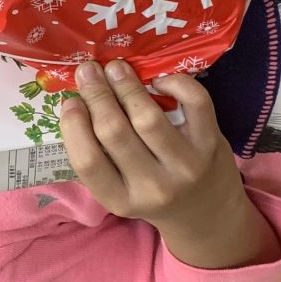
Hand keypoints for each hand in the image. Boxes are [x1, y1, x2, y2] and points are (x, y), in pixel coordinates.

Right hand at [59, 63, 280, 269]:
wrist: (208, 213)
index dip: (73, 125)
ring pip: (148, 117)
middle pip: (114, 131)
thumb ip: (101, 155)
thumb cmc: (154, 195)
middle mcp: (153, 187)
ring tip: (116, 68)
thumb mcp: (121, 191)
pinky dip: (176, 83)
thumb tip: (78, 100)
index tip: (70, 100)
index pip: (87, 161)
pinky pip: (195, 103)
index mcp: (120, 200)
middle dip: (97, 94)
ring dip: (127, 86)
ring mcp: (185, 165)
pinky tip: (160, 80)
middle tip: (88, 70)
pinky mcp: (210, 145)